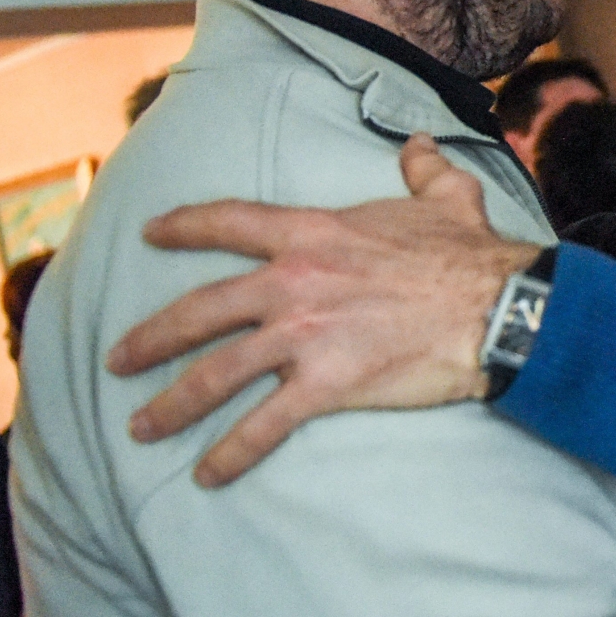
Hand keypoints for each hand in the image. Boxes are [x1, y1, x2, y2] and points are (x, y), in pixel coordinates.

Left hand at [111, 135, 543, 485]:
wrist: (498, 308)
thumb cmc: (470, 254)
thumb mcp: (446, 197)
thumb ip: (423, 168)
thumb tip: (419, 143)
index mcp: (313, 233)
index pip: (230, 223)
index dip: (184, 226)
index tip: (151, 234)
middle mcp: (293, 283)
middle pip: (200, 310)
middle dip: (151, 337)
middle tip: (117, 358)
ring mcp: (304, 337)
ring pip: (216, 375)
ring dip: (172, 403)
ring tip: (140, 427)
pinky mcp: (325, 386)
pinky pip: (263, 426)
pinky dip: (230, 453)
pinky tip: (206, 473)